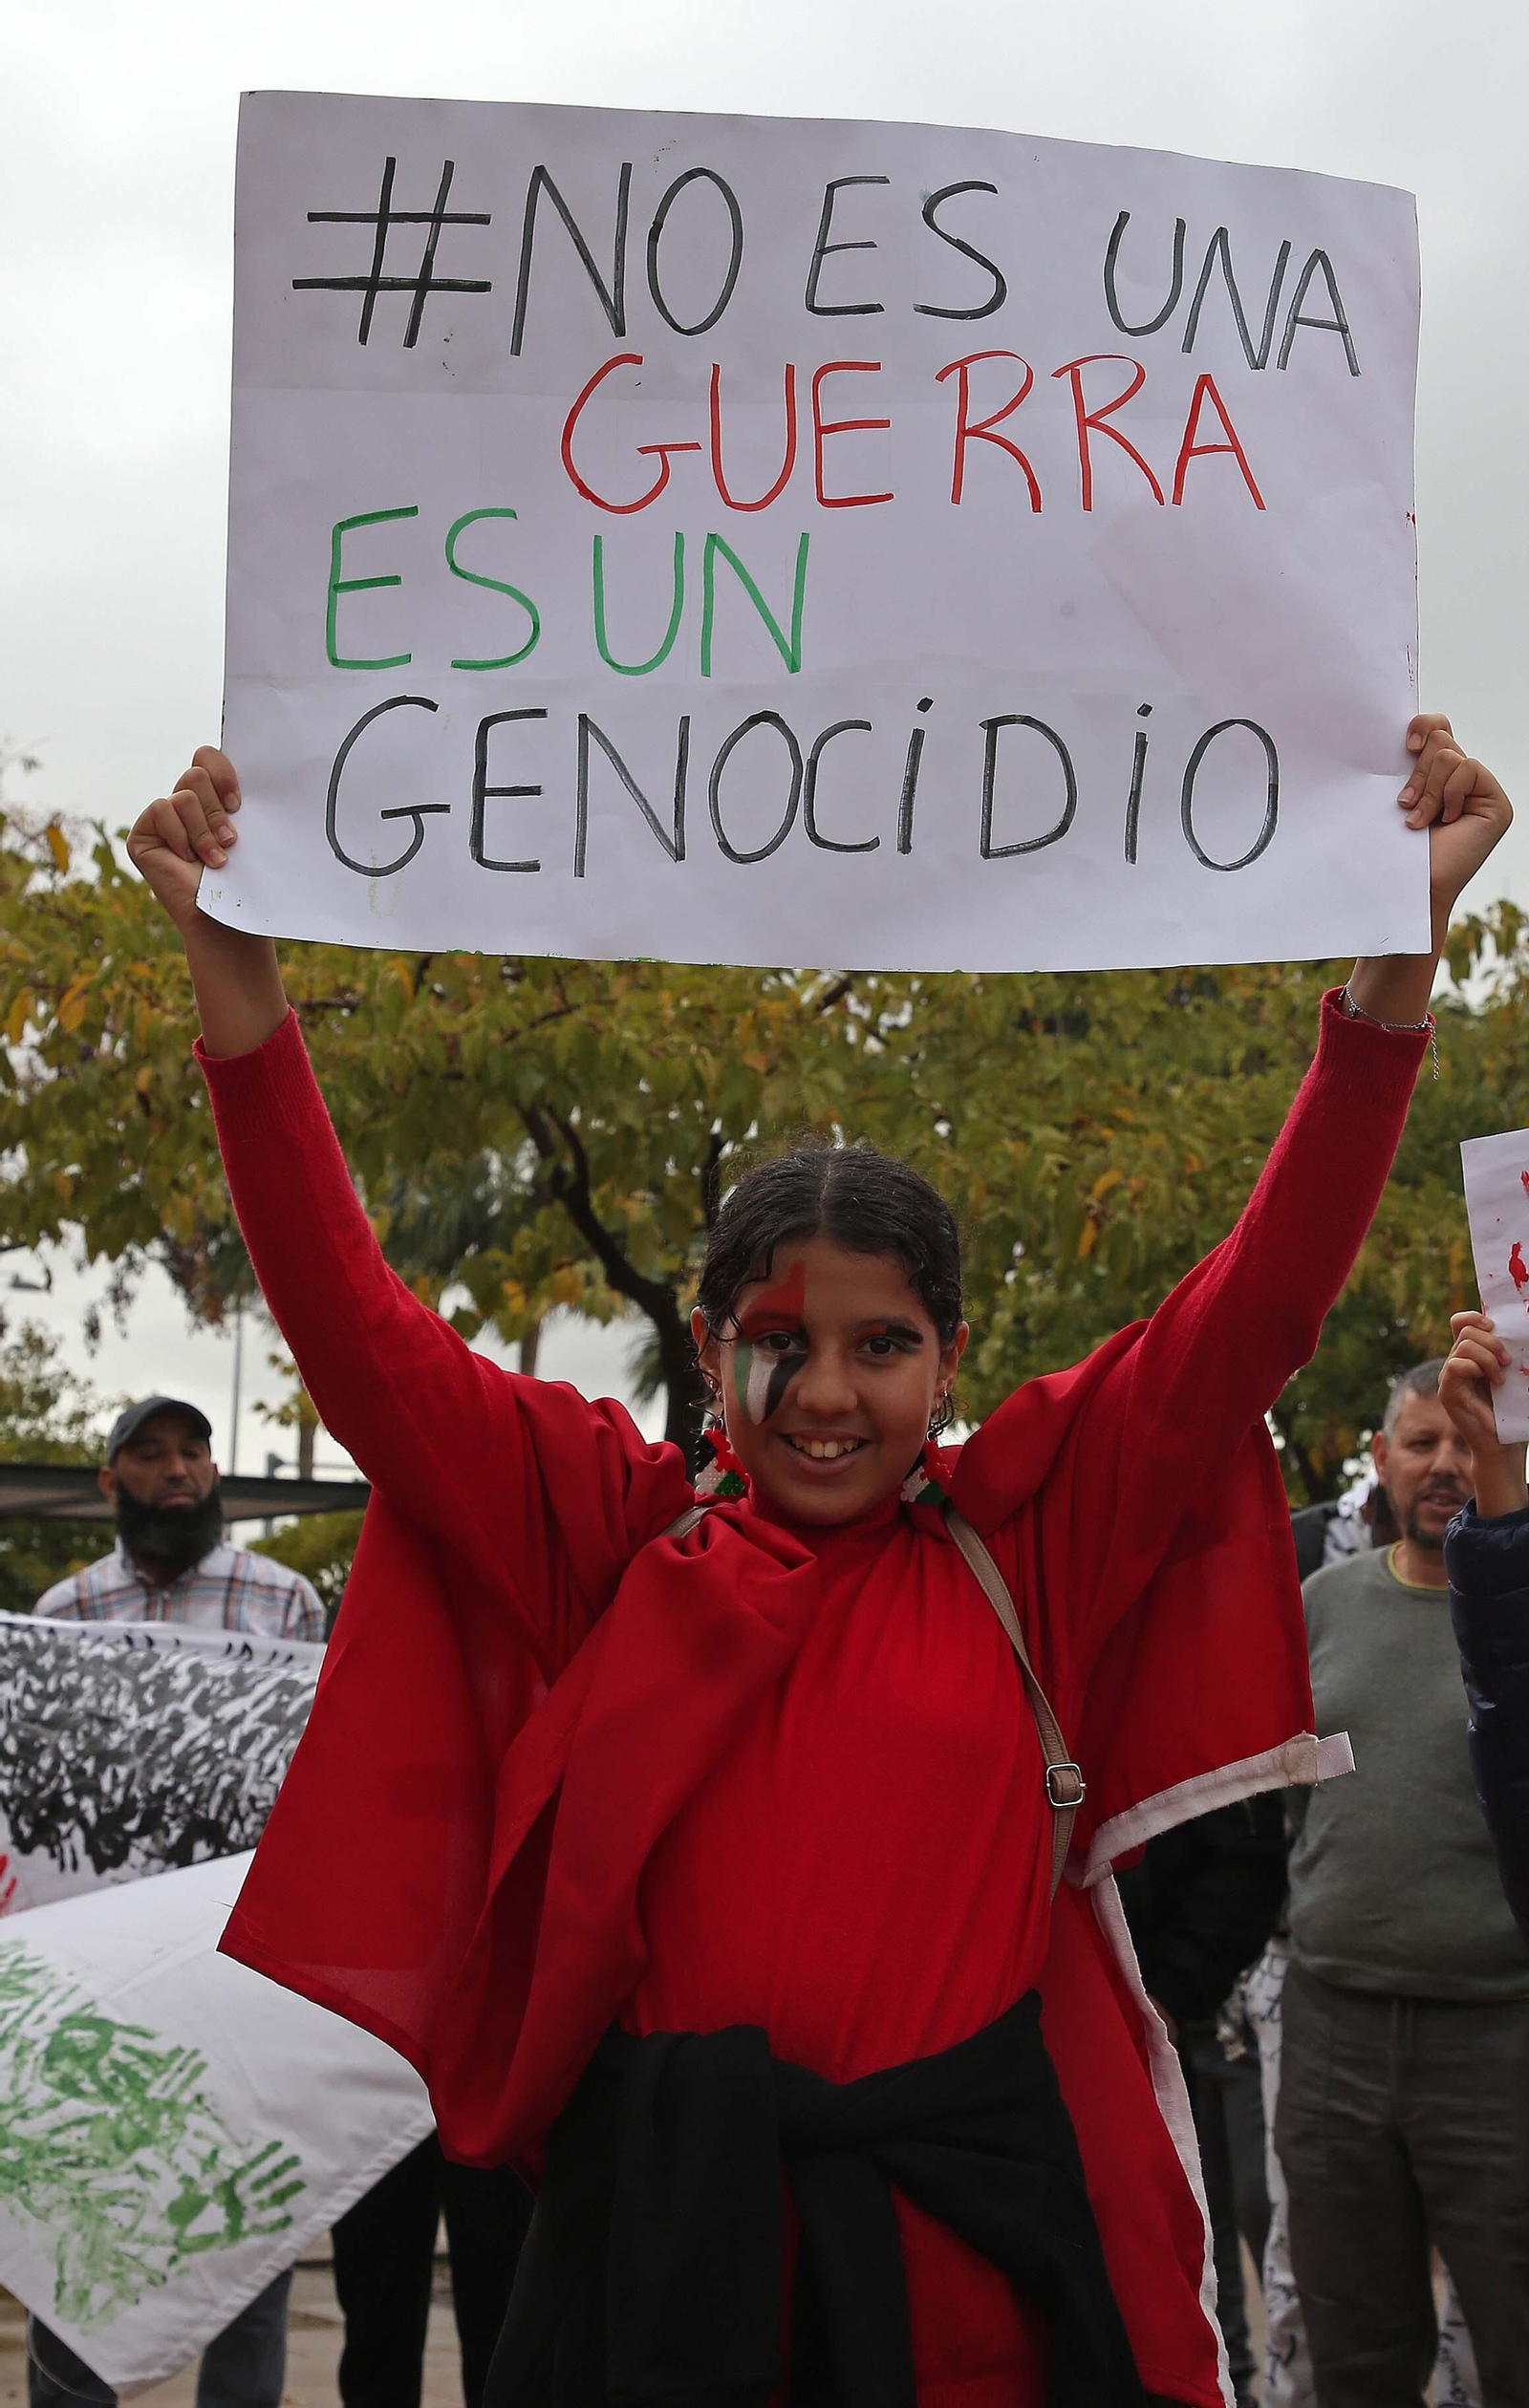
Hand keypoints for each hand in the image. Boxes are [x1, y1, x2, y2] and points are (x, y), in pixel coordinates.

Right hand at [125, 746, 286, 1054]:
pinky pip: (161, 809)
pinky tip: (188, 862)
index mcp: (210, 798)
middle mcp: (184, 804)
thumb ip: (243, 800)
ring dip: (205, 831)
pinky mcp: (143, 835)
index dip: (223, 771)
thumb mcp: (251, 833)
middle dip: (218, 809)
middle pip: (196, 771)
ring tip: (216, 860)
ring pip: (183, 794)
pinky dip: (182, 836)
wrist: (229, 921)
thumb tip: (279, 775)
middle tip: (232, 840)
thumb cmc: (247, 881)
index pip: (208, 756)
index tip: (241, 802)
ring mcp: (162, 820)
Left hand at [1397, 714, 1512, 937]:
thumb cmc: (1393, 848)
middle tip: (1404, 803)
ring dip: (1428, 789)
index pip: (1435, 728)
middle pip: (1441, 736)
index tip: (1404, 746)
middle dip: (1418, 771)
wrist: (1406, 885)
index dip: (1422, 725)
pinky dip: (1450, 794)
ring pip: (1450, 754)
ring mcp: (1480, 791)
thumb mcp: (1394, 797)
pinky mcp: (1495, 802)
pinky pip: (1469, 768)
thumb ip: (1405, 765)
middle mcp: (1459, 780)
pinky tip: (1447, 821)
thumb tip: (1404, 734)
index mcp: (1434, 775)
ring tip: (1419, 820)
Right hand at [1441, 1311, 1528, 1518]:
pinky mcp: (1448, 1393)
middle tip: (1508, 1363)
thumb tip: (1523, 1332)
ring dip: (1488, 1358)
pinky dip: (1477, 1369)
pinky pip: (1455, 1366)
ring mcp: (1449, 1378)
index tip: (1495, 1328)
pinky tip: (1493, 1385)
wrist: (1504, 1445)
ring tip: (1501, 1379)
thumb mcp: (1513, 1376)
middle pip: (1466, 1331)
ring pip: (1464, 1346)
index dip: (1475, 1317)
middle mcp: (1456, 1363)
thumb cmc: (1513, 1412)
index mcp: (1470, 1356)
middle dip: (1492, 1341)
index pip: (1461, 1322)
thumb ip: (1508, 1355)